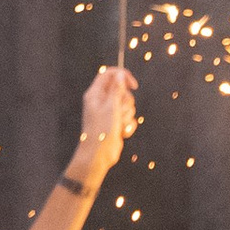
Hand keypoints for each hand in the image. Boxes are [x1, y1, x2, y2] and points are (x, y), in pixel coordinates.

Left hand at [75, 65, 136, 180]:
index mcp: (95, 94)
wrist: (99, 154)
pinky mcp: (115, 123)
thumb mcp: (111, 106)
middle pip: (121, 91)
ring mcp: (109, 113)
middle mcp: (101, 101)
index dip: (122, 76)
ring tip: (119, 125)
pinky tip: (121, 132)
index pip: (109, 75)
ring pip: (127, 105)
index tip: (133, 85)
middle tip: (120, 112)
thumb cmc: (101, 130)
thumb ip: (117, 90)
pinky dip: (128, 125)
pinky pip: (128, 118)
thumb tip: (121, 75)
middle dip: (126, 102)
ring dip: (127, 115)